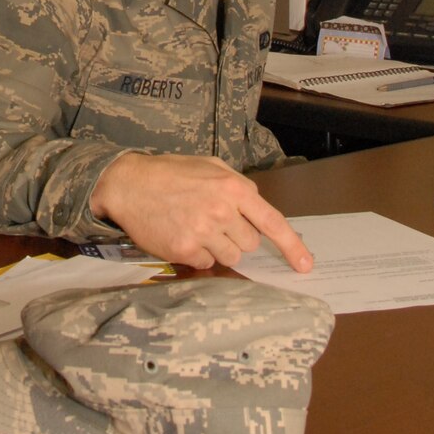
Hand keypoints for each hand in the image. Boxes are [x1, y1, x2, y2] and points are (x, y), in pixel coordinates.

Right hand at [89, 152, 313, 272]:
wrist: (128, 184)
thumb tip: (257, 209)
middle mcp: (222, 211)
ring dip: (218, 248)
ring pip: (231, 258)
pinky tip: (182, 235)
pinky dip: (198, 254)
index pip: (273, 222)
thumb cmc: (170, 173)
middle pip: (250, 244)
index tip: (306, 266)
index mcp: (233, 188)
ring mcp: (203, 232)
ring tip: (196, 226)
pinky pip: (206, 264)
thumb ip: (237, 186)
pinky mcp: (185, 250)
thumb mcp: (210, 167)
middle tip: (214, 221)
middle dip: (237, 236)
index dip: (293, 247)